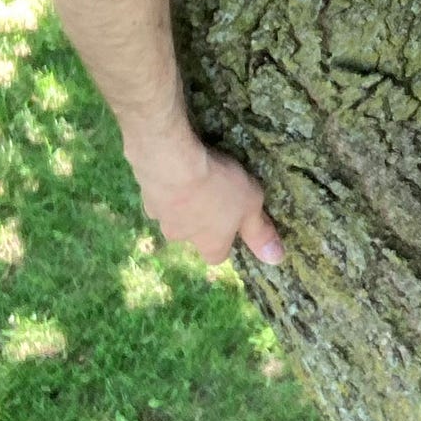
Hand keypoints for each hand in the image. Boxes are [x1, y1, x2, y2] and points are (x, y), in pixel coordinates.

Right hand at [128, 135, 284, 269]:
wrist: (171, 161)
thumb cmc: (218, 186)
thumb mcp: (250, 205)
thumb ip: (261, 232)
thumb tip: (276, 259)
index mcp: (209, 245)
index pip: (216, 256)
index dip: (224, 241)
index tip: (231, 223)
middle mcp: (181, 237)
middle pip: (192, 235)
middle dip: (200, 220)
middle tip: (212, 194)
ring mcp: (159, 217)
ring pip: (174, 214)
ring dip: (182, 202)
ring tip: (193, 177)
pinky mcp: (144, 195)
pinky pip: (159, 194)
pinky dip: (167, 186)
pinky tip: (175, 168)